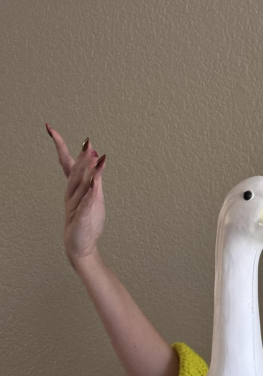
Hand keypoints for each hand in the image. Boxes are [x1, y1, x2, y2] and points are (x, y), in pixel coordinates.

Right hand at [46, 124, 105, 266]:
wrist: (80, 246)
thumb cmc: (86, 222)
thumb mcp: (93, 198)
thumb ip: (94, 179)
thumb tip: (97, 157)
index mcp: (74, 189)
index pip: (67, 165)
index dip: (61, 147)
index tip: (51, 129)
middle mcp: (72, 195)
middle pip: (75, 173)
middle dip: (80, 158)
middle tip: (86, 142)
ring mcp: (75, 207)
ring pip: (81, 187)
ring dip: (86, 172)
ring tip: (93, 158)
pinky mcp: (81, 218)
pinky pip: (85, 205)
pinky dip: (89, 195)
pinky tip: (94, 186)